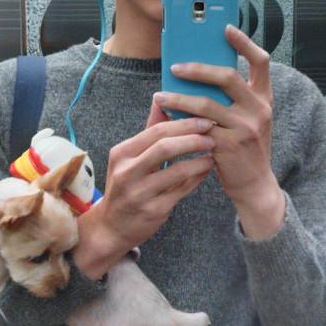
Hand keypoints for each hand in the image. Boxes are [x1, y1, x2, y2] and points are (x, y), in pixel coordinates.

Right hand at [73, 114, 215, 278]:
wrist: (112, 226)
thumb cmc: (126, 185)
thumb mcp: (129, 157)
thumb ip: (149, 130)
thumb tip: (161, 99)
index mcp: (121, 153)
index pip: (156, 131)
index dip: (183, 123)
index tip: (204, 118)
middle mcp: (127, 172)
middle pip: (165, 148)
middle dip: (193, 138)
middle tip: (212, 134)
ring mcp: (140, 193)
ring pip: (177, 171)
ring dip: (199, 160)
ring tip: (213, 153)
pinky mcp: (153, 211)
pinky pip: (182, 190)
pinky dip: (197, 178)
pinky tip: (206, 169)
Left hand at [153, 25, 280, 213]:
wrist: (255, 185)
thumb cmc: (246, 148)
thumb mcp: (249, 119)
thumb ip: (234, 99)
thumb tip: (200, 75)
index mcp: (264, 98)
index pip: (261, 62)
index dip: (245, 42)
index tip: (226, 29)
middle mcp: (258, 110)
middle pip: (228, 77)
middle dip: (198, 69)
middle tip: (176, 67)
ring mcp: (244, 128)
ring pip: (206, 104)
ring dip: (179, 98)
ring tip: (160, 95)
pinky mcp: (227, 146)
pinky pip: (198, 127)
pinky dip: (180, 120)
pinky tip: (167, 116)